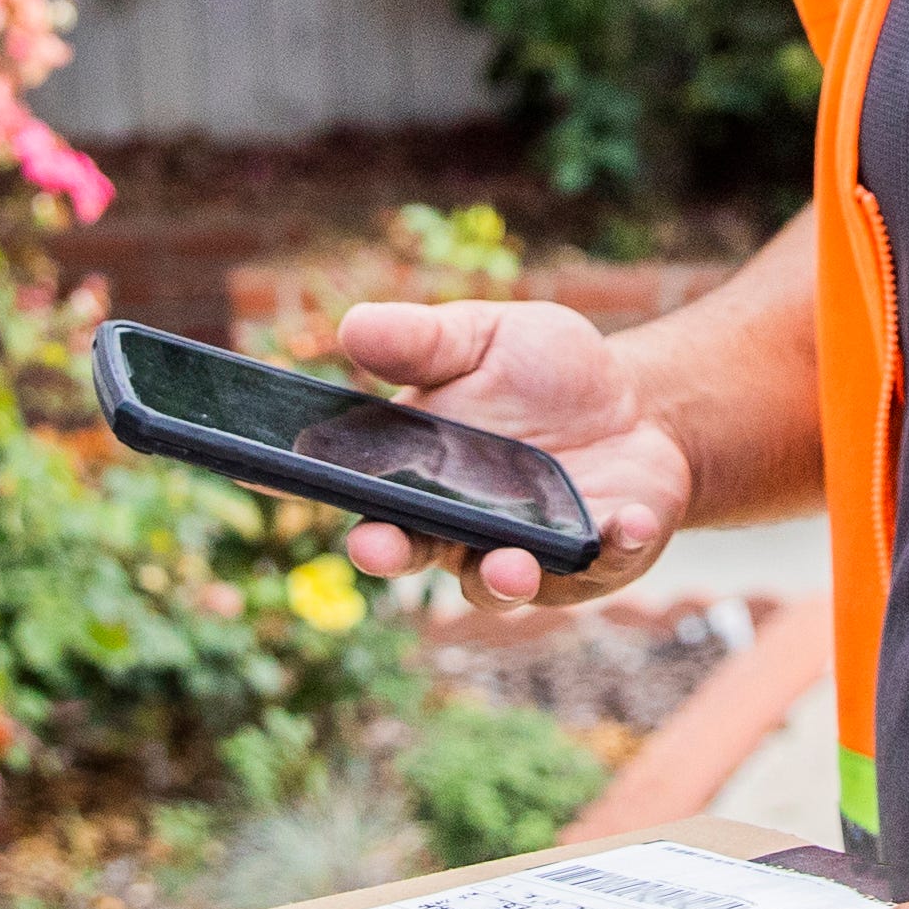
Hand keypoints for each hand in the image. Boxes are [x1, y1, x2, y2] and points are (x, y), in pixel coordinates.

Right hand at [335, 297, 693, 610]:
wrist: (638, 406)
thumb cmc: (542, 375)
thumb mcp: (483, 337)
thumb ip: (422, 341)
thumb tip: (351, 325)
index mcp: (417, 475)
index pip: (352, 487)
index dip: (302, 487)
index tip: (270, 478)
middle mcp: (460, 526)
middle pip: (412, 552)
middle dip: (392, 555)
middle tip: (379, 546)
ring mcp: (526, 552)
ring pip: (497, 583)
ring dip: (500, 578)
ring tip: (511, 562)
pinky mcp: (594, 561)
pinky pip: (600, 565)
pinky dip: (614, 545)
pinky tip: (627, 517)